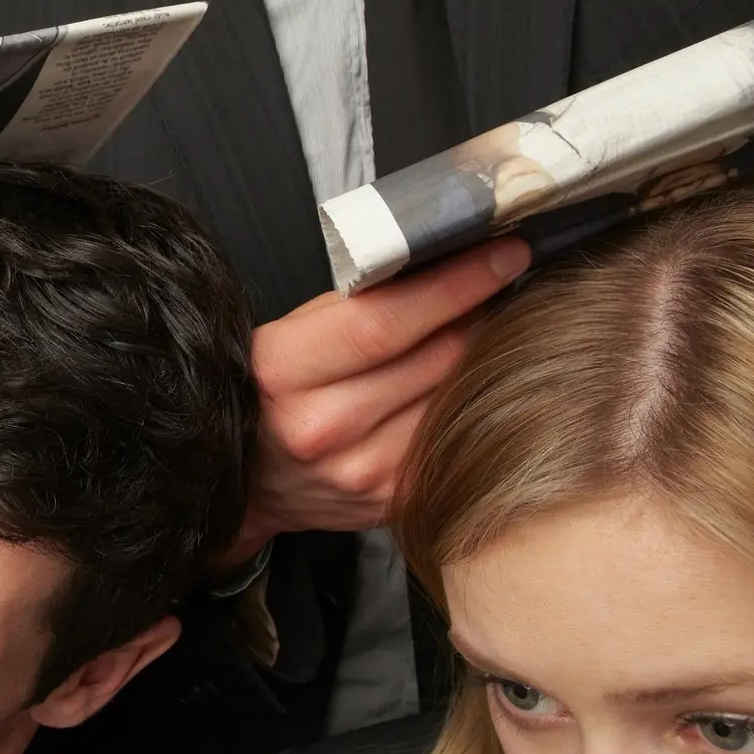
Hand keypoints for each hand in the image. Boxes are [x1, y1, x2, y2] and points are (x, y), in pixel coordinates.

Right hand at [229, 239, 530, 565]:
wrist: (251, 483)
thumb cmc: (268, 397)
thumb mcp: (285, 337)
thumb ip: (355, 306)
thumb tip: (444, 267)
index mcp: (284, 373)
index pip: (385, 322)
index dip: (455, 284)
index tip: (502, 255)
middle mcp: (323, 427)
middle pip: (438, 355)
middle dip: (482, 311)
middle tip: (502, 285)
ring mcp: (364, 470)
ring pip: (458, 395)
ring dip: (482, 358)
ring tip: (480, 334)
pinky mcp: (397, 498)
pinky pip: (456, 435)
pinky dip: (470, 403)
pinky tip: (462, 385)